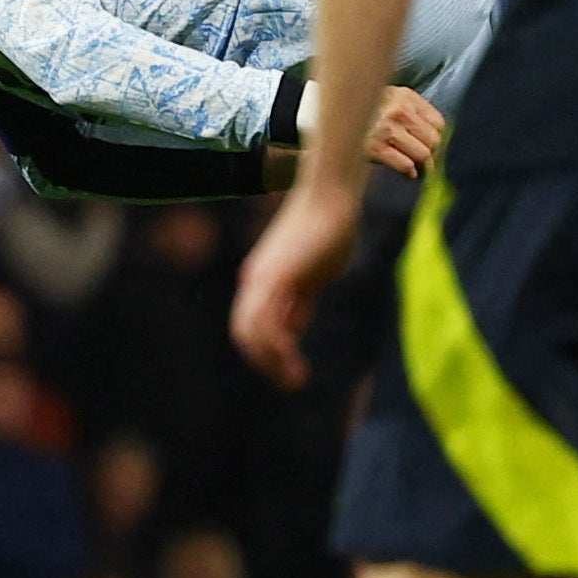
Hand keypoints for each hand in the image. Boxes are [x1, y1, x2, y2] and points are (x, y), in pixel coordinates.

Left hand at [229, 181, 360, 387]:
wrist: (332, 194)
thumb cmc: (330, 227)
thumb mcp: (314, 273)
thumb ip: (300, 300)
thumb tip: (292, 330)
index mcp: (262, 279)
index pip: (252, 326)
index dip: (267, 353)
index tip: (290, 370)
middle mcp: (255, 280)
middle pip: (245, 333)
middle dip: (265, 364)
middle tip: (291, 383)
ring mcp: (262, 277)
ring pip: (250, 332)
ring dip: (270, 362)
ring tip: (295, 380)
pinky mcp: (276, 276)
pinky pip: (265, 321)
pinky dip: (276, 347)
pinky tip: (294, 360)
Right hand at [368, 87, 444, 176]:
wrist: (327, 117)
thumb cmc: (362, 109)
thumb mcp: (389, 97)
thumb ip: (411, 110)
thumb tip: (436, 134)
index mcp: (404, 96)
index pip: (438, 122)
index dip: (435, 137)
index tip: (430, 145)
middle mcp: (398, 110)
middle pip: (433, 140)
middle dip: (431, 154)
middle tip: (425, 161)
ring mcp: (386, 129)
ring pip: (423, 154)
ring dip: (423, 166)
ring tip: (418, 170)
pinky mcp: (374, 148)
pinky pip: (404, 165)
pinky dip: (409, 171)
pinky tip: (407, 172)